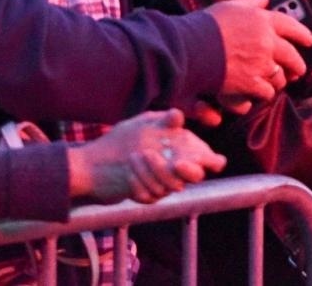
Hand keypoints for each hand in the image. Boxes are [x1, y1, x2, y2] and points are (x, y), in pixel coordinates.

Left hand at [72, 109, 226, 202]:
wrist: (99, 162)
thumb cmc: (127, 138)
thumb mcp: (144, 124)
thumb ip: (162, 121)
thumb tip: (177, 114)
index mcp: (185, 150)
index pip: (210, 160)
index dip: (213, 161)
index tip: (206, 159)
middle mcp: (178, 170)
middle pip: (195, 177)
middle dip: (188, 170)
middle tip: (177, 162)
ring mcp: (164, 185)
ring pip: (170, 187)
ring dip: (155, 172)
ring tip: (136, 155)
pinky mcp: (148, 196)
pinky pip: (149, 195)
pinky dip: (138, 182)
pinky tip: (128, 171)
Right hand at [205, 0, 311, 105]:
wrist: (189, 48)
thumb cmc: (205, 25)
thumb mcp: (230, 6)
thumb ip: (250, 3)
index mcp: (263, 20)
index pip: (292, 26)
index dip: (303, 34)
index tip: (309, 40)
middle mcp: (267, 41)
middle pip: (292, 56)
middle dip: (298, 65)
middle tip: (298, 70)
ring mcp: (261, 64)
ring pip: (281, 77)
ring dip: (279, 81)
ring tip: (276, 82)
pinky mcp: (251, 83)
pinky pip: (267, 91)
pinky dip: (263, 93)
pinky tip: (258, 91)